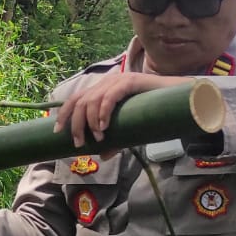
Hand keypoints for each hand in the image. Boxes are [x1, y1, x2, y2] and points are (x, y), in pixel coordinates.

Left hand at [52, 73, 185, 148]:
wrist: (179, 97)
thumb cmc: (153, 112)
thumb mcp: (129, 129)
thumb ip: (116, 140)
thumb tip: (102, 156)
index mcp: (102, 89)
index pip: (75, 99)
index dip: (64, 114)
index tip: (57, 131)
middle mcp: (107, 82)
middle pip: (80, 101)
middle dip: (75, 124)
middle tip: (79, 143)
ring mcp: (118, 80)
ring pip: (92, 100)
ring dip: (90, 122)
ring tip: (98, 138)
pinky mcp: (131, 81)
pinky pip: (110, 96)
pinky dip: (104, 112)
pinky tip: (103, 127)